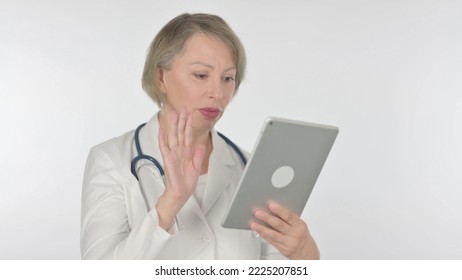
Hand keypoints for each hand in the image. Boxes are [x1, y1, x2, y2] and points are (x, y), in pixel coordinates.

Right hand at [156, 109, 204, 228]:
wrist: (180, 193)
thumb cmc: (186, 183)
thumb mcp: (196, 167)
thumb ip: (198, 155)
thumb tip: (201, 144)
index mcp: (186, 153)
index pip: (187, 135)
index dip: (189, 124)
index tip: (191, 113)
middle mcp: (179, 151)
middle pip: (180, 132)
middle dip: (182, 120)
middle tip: (183, 107)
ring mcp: (173, 154)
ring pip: (173, 136)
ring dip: (173, 125)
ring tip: (173, 113)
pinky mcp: (168, 159)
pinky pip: (164, 147)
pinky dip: (162, 138)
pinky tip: (162, 129)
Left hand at [250, 201, 319, 258]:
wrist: (307, 253)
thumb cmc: (300, 235)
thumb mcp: (299, 225)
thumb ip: (288, 218)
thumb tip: (272, 209)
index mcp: (300, 225)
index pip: (288, 216)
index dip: (279, 210)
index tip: (270, 204)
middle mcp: (295, 234)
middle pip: (279, 224)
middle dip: (267, 218)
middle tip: (257, 212)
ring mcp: (289, 243)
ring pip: (273, 234)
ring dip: (262, 228)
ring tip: (253, 223)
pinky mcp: (284, 250)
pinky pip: (271, 241)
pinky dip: (263, 235)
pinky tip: (258, 231)